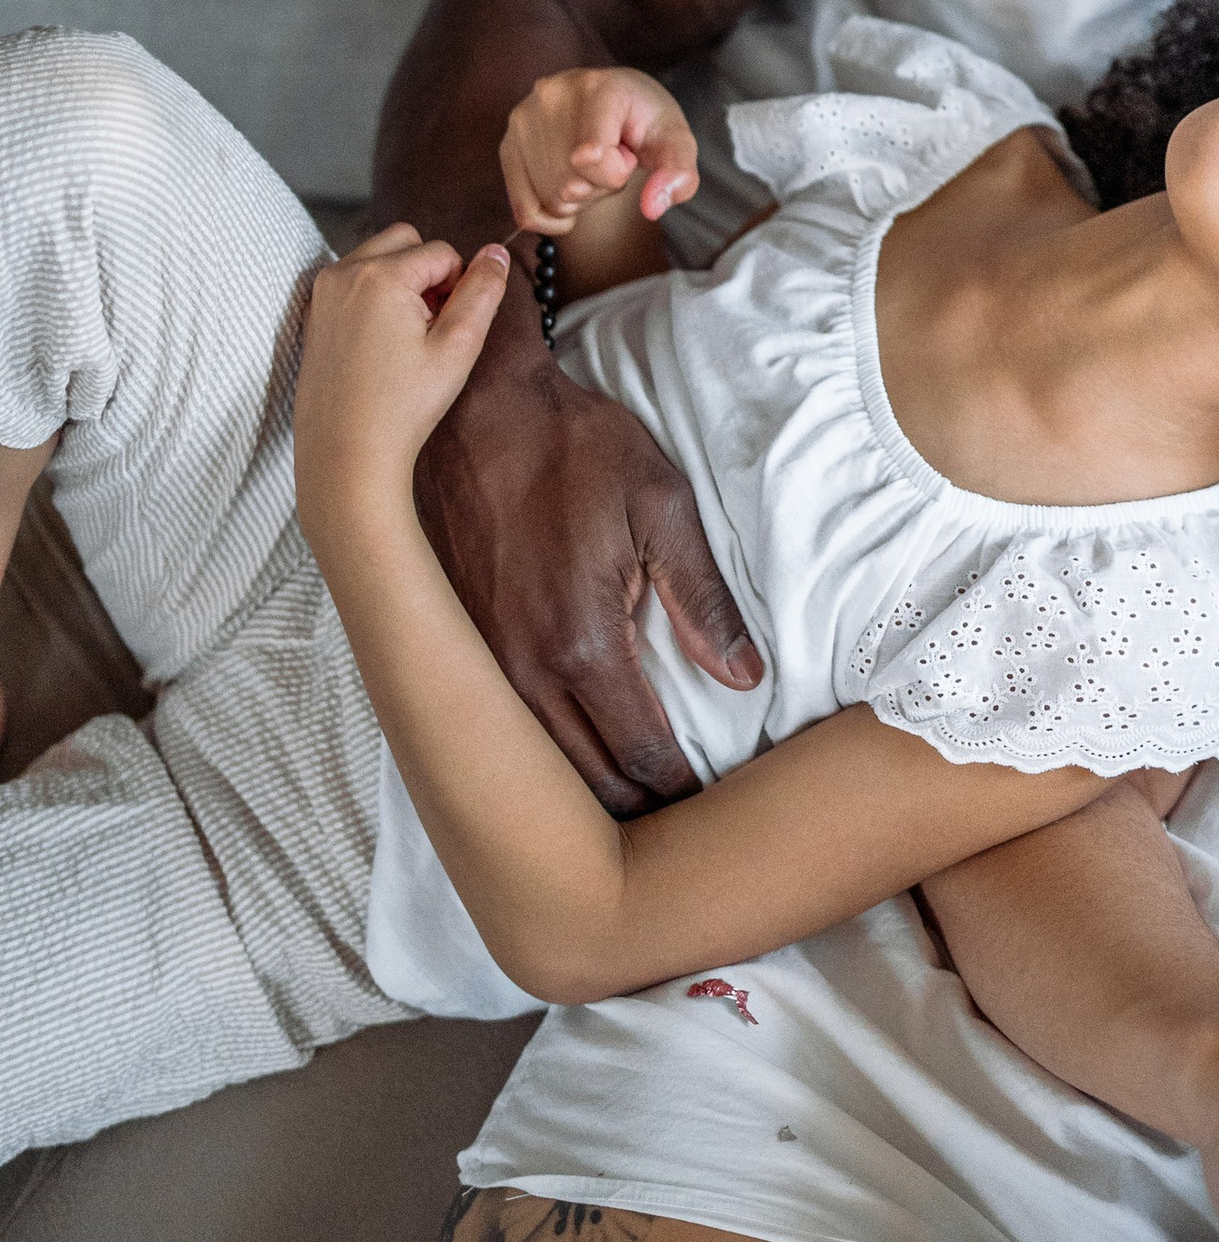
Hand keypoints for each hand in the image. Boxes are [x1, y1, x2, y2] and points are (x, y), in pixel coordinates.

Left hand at [296, 228, 511, 517]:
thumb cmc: (402, 407)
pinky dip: (374, 298)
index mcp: (380, 276)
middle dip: (426, 273)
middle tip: (429, 327)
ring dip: (400, 283)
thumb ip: (482, 291)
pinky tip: (380, 347)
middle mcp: (343, 273)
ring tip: (404, 339)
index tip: (447, 329)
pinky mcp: (313, 314)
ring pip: (378, 258)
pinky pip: (354, 282)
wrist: (346, 456)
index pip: (441, 252)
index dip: (458, 286)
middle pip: (405, 241)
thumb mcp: (458, 347)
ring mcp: (322, 293)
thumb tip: (496, 252)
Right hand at [412, 275, 762, 813]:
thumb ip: (703, 597)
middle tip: (680, 835)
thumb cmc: (573, 446)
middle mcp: (522, 673)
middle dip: (636, 815)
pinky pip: (495, 734)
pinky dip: (533, 765)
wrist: (468, 406)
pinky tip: (559, 770)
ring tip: (631, 816)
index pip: (641, 755)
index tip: (711, 813)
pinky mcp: (450, 652)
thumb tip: (745, 678)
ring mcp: (476, 668)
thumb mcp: (659, 502)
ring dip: (582, 801)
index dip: (680, 791)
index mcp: (582, 644)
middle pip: (586, 786)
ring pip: (536, 772)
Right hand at [501, 66, 698, 235]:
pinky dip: (550, 218)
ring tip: (589, 165)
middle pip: (573, 185)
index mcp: (599, 86)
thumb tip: (653, 207)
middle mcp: (551, 94)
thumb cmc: (645, 121)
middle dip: (601, 186)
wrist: (614, 101)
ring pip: (551, 199)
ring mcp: (523, 119)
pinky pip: (524, 210)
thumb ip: (679, 172)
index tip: (626, 152)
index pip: (593, 157)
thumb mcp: (675, 142)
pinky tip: (569, 198)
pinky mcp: (507, 144)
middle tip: (610, 158)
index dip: (617, 172)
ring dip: (579, 198)